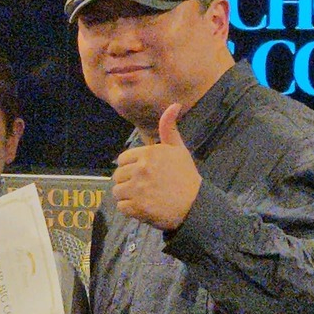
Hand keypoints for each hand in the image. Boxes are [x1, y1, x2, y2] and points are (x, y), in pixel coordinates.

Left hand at [112, 103, 199, 230]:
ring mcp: (138, 188)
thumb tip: (174, 104)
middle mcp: (141, 169)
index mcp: (149, 153)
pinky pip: (121, 207)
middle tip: (144, 188)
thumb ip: (169, 129)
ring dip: (127, 196)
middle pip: (118, 176)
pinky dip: (129, 210)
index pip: (123, 159)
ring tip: (142, 198)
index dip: (131, 168)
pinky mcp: (137, 207)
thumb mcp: (179, 149)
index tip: (143, 174)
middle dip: (127, 182)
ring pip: (117, 191)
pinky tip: (143, 208)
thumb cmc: (186, 177)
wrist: (195, 206)